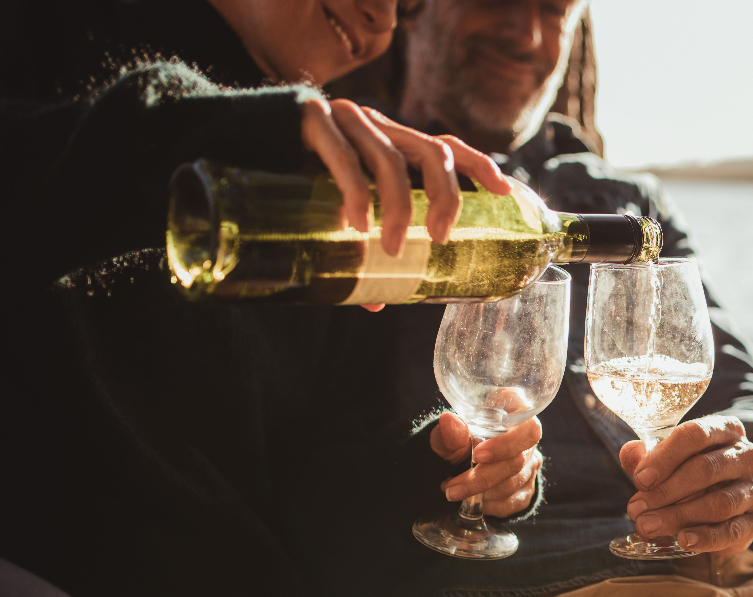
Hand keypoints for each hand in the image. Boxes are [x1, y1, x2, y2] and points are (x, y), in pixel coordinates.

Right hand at [300, 98, 511, 310]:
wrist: (229, 136)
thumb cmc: (291, 179)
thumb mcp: (337, 207)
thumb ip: (361, 246)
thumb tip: (377, 303)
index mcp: (389, 141)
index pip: (445, 145)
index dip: (478, 165)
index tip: (505, 192)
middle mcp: (375, 124)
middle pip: (431, 151)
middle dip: (446, 196)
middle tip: (440, 239)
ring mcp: (344, 119)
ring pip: (390, 159)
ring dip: (398, 207)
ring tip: (392, 247)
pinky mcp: (311, 121)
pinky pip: (342, 159)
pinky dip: (355, 193)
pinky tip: (356, 224)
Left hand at [430, 412, 542, 517]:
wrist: (461, 459)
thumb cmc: (460, 439)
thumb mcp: (451, 434)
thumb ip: (451, 432)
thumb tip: (448, 421)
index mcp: (517, 414)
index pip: (528, 430)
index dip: (506, 444)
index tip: (477, 454)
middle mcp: (529, 440)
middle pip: (517, 463)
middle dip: (482, 478)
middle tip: (452, 487)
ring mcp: (531, 466)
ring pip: (511, 485)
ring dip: (479, 493)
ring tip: (453, 489)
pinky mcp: (527, 489)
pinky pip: (510, 504)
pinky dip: (486, 505)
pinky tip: (471, 500)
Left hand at [620, 415, 752, 555]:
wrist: (733, 501)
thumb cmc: (695, 472)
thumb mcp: (672, 458)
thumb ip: (649, 456)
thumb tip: (629, 454)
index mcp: (726, 430)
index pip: (696, 435)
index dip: (665, 457)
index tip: (640, 480)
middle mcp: (748, 455)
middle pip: (706, 469)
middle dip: (666, 491)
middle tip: (636, 510)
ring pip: (719, 502)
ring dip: (680, 516)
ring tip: (649, 526)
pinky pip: (733, 530)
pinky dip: (707, 537)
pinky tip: (684, 540)